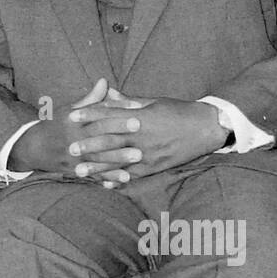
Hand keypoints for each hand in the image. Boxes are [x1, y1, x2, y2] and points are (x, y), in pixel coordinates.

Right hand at [9, 78, 147, 179]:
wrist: (32, 148)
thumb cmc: (54, 125)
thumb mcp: (68, 109)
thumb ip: (90, 99)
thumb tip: (105, 81)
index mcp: (73, 120)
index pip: (98, 114)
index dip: (117, 112)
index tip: (137, 109)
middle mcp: (73, 138)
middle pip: (99, 135)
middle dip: (120, 133)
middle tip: (140, 129)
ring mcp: (74, 156)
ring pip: (99, 157)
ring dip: (119, 157)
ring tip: (138, 156)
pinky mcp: (76, 170)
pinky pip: (95, 174)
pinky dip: (110, 177)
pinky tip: (126, 178)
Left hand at [67, 97, 228, 184]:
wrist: (206, 128)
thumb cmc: (179, 110)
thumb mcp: (154, 101)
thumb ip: (129, 101)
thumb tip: (109, 93)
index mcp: (141, 117)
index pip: (110, 115)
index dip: (90, 115)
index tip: (72, 116)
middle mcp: (143, 137)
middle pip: (111, 141)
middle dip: (89, 145)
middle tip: (70, 149)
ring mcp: (150, 154)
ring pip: (119, 162)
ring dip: (98, 168)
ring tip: (80, 172)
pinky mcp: (156, 167)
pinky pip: (134, 175)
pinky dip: (118, 180)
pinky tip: (105, 184)